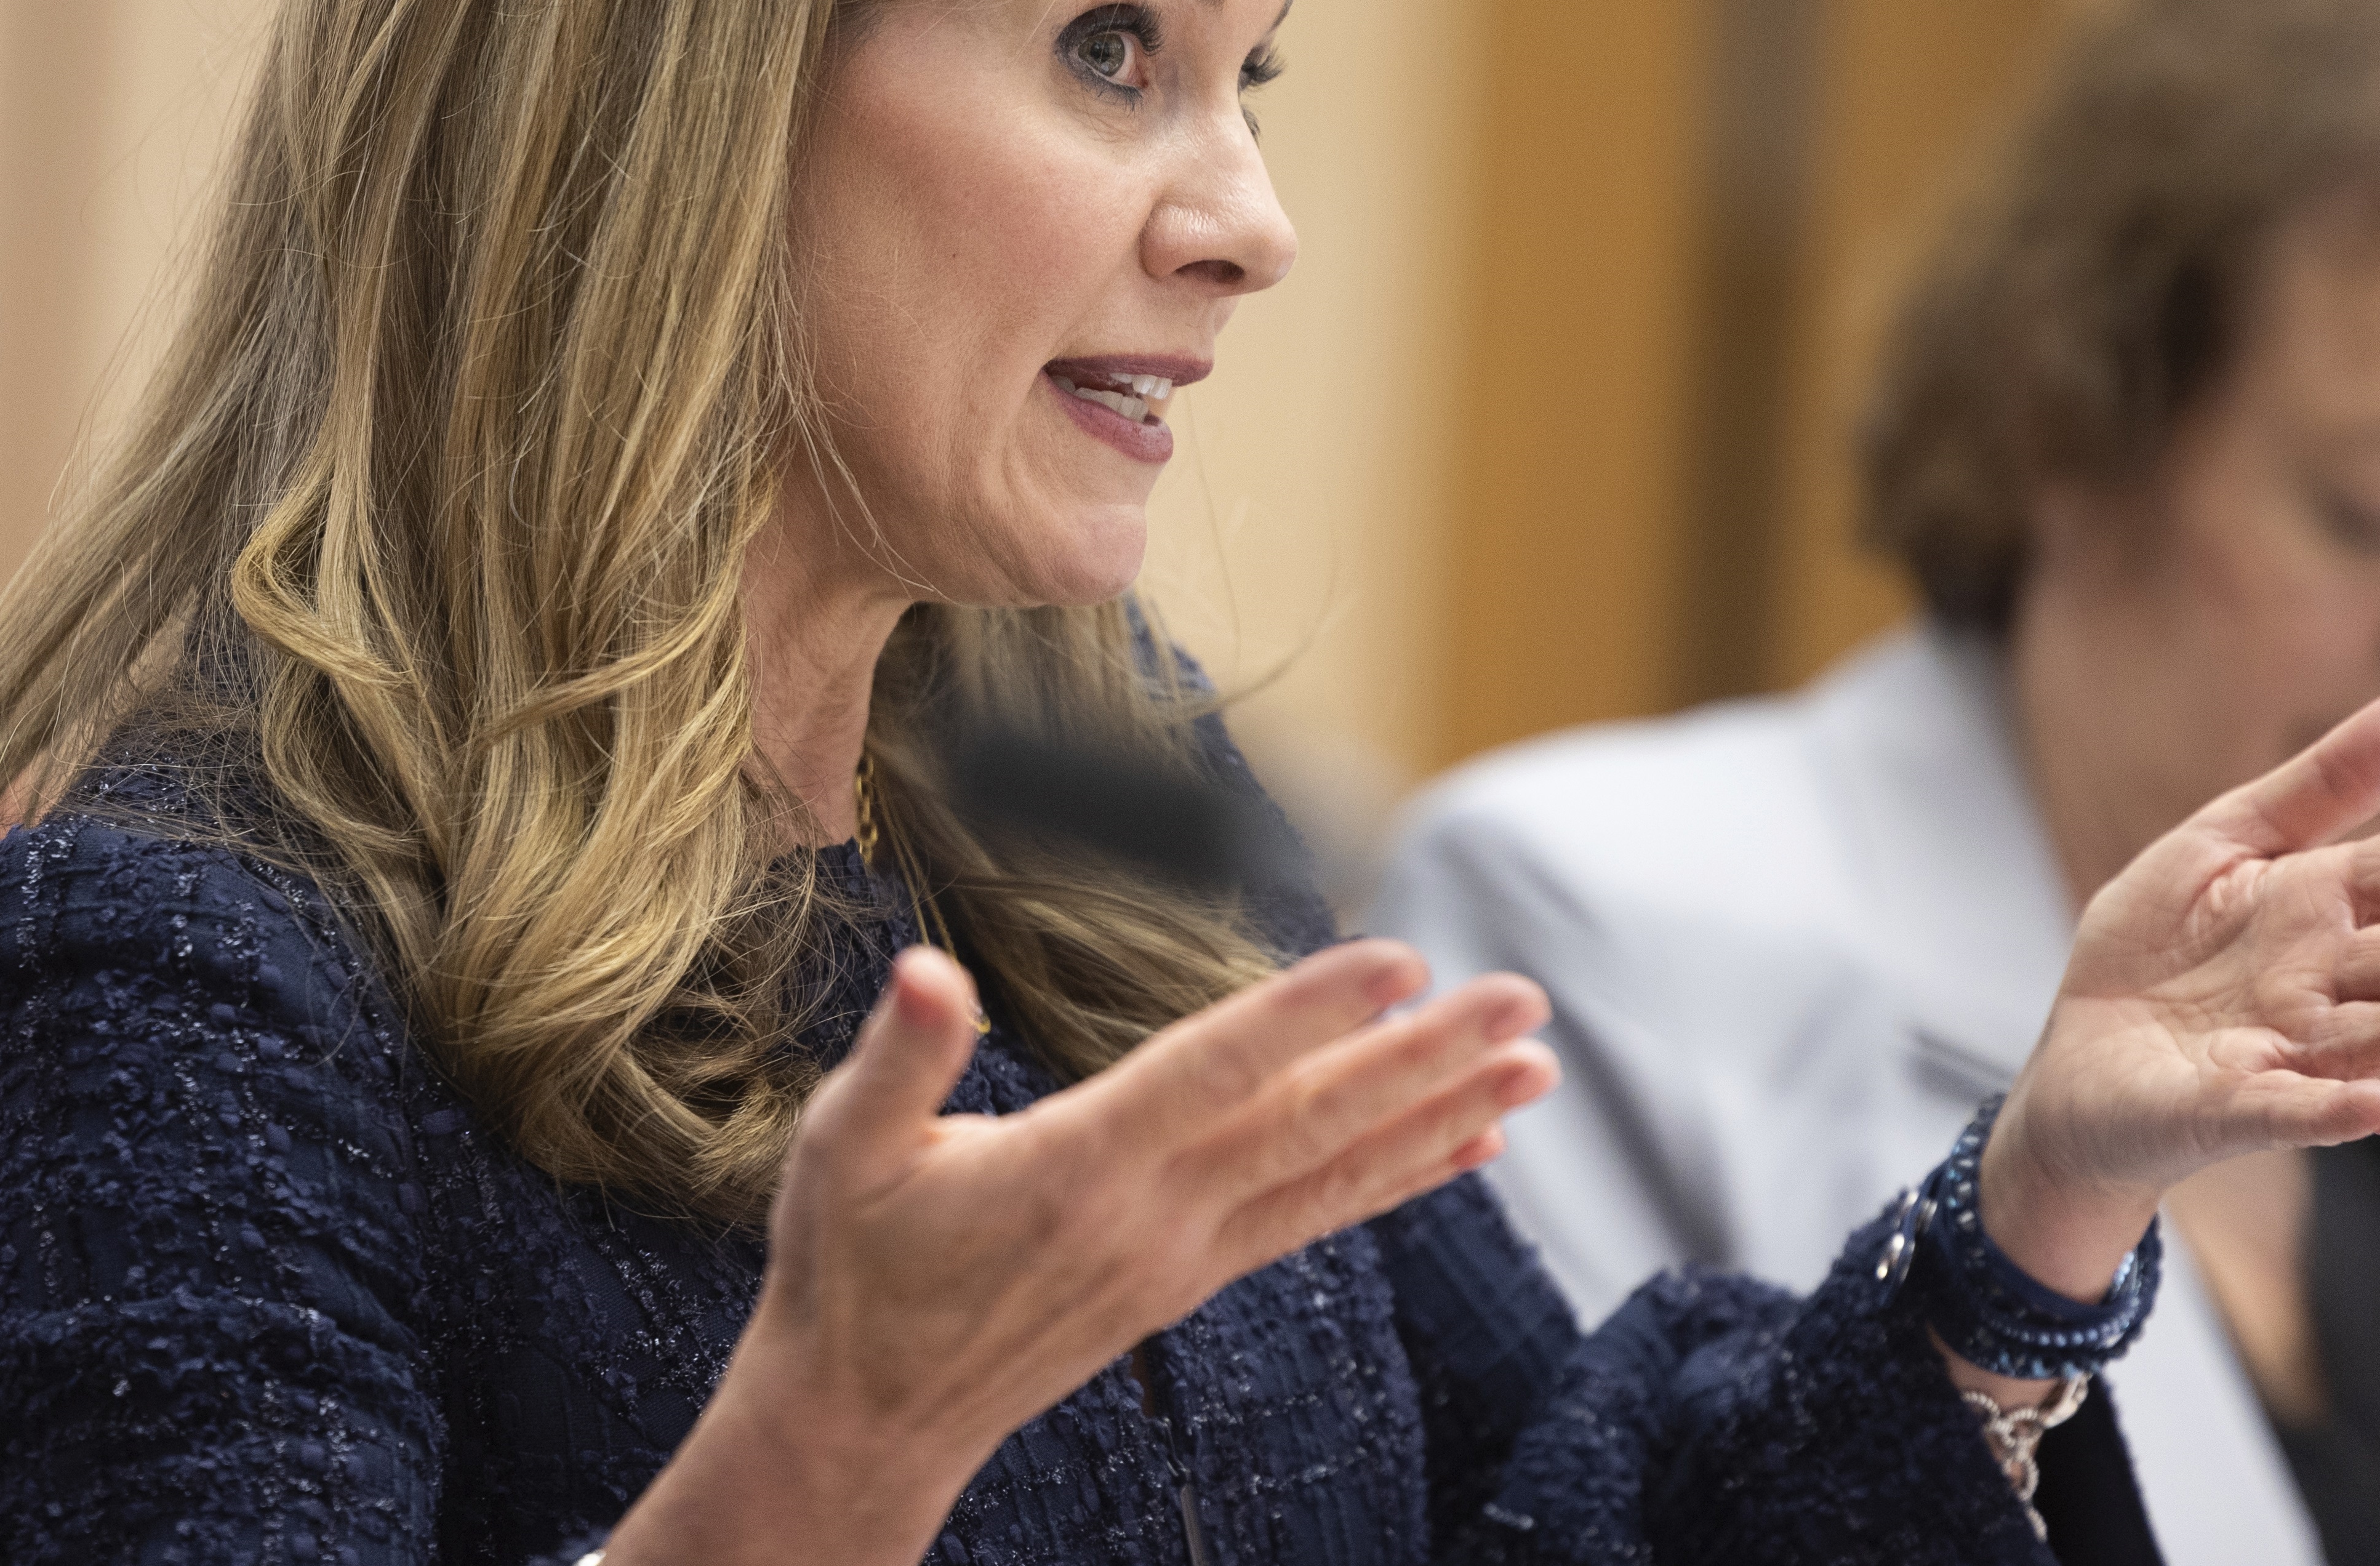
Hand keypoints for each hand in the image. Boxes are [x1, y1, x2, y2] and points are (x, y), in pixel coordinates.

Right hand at [603, 940, 1556, 1565]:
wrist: (868, 1419)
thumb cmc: (852, 1268)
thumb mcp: (845, 1149)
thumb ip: (899, 1055)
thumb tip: (925, 970)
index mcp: (1075, 1166)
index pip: (1212, 1072)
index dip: (1305, 1013)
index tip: (1398, 960)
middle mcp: (1151, 1216)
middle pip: (1310, 1122)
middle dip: (1423, 1058)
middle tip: (1523, 1001)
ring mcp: (1183, 1255)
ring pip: (1333, 1173)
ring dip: (1439, 1116)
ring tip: (1534, 1068)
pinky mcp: (1191, 1278)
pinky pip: (1316, 1217)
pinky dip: (1397, 1178)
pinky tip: (1465, 1146)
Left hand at [1978, 677, 2379, 1302]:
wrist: (2079, 1062)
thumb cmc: (2160, 946)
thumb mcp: (2228, 839)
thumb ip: (2330, 780)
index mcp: (2323, 906)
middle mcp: (2322, 984)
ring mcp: (2281, 1050)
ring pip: (2365, 1037)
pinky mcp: (2227, 1107)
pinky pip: (2285, 1109)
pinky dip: (2330, 1109)